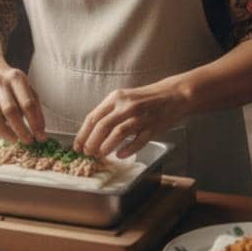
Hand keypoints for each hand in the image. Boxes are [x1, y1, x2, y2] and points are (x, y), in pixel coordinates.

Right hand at [0, 62, 46, 143]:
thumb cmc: (12, 84)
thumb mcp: (28, 89)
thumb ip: (36, 109)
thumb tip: (41, 133)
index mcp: (16, 78)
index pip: (28, 103)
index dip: (35, 122)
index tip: (40, 136)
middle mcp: (0, 84)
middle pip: (10, 110)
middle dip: (21, 129)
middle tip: (28, 141)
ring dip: (4, 130)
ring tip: (14, 139)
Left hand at [74, 80, 189, 159]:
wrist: (174, 95)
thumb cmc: (146, 98)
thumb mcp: (124, 98)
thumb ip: (109, 111)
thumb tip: (91, 132)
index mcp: (116, 97)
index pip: (93, 117)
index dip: (83, 134)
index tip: (77, 146)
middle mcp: (127, 106)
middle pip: (102, 126)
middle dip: (91, 142)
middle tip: (87, 153)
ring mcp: (140, 117)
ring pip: (118, 133)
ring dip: (106, 147)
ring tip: (100, 155)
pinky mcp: (153, 127)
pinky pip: (138, 142)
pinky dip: (127, 150)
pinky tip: (120, 155)